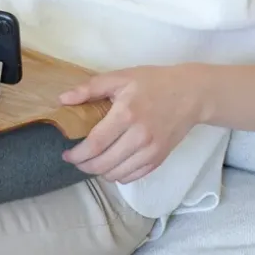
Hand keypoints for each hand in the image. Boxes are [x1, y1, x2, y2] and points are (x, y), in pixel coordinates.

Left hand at [59, 65, 205, 183]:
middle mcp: (139, 137)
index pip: (95, 144)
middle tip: (76, 160)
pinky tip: (112, 165)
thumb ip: (90, 88)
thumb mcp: (120, 77)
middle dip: (84, 166)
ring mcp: (151, 150)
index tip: (67, 154)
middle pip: (104, 164)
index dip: (77, 154)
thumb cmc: (153, 83)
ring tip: (92, 162)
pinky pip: (133, 177)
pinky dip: (118, 175)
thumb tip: (62, 100)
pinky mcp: (160, 158)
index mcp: (126, 115)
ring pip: (117, 174)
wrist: (191, 94)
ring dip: (100, 172)